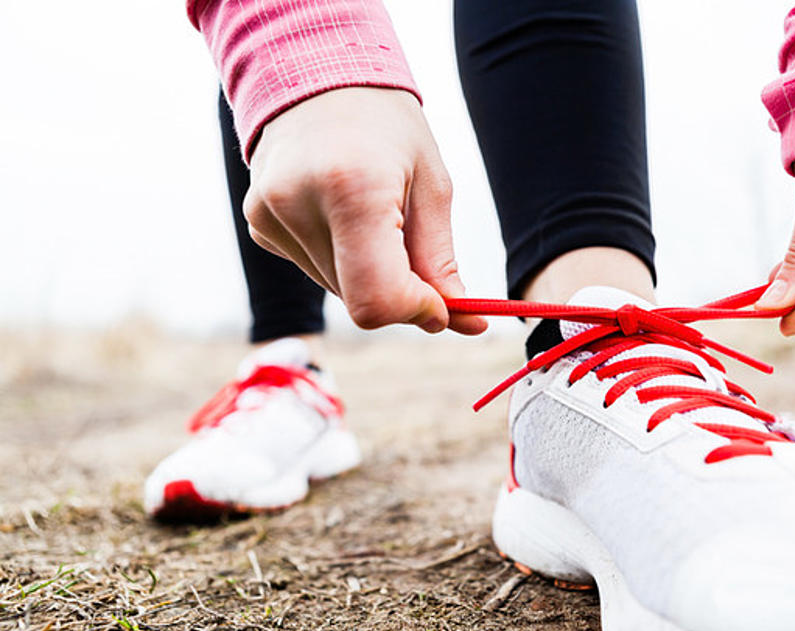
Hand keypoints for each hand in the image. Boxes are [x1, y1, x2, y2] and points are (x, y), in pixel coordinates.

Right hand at [244, 87, 486, 334]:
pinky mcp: (257, 222)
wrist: (318, 71)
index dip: (416, 311)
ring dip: (369, 274)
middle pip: (358, 301)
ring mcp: (268, 215)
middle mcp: (298, 205)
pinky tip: (341, 211)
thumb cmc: (387, 125)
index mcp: (352, 189)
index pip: (377, 300)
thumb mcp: (431, 186)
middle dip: (398, 292)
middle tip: (414, 249)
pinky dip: (340, 259)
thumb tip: (467, 324)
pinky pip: (312, 269)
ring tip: (374, 214)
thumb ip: (442, 263)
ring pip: (337, 291)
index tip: (440, 301)